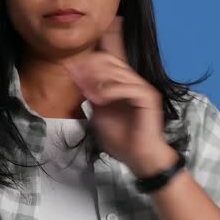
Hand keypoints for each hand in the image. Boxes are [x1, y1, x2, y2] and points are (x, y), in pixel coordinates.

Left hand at [65, 17, 176, 176]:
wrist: (137, 158)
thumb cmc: (121, 139)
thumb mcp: (99, 114)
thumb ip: (92, 97)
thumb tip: (79, 80)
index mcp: (123, 84)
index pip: (107, 61)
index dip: (88, 62)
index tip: (71, 70)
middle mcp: (134, 82)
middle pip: (111, 61)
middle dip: (91, 67)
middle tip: (76, 75)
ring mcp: (143, 88)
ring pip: (118, 72)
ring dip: (98, 80)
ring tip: (86, 91)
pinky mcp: (148, 97)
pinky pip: (127, 87)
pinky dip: (110, 91)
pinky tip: (98, 100)